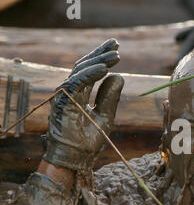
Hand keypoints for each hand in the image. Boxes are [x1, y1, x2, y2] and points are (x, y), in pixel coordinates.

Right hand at [42, 38, 123, 171]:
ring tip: (116, 55)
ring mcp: (65, 96)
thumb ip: (110, 97)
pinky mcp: (64, 101)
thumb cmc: (89, 142)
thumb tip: (118, 76)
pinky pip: (78, 82)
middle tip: (116, 44)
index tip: (116, 49)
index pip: (89, 71)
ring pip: (81, 71)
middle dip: (100, 54)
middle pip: (84, 66)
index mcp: (79, 94)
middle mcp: (70, 92)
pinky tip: (106, 68)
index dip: (101, 58)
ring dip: (99, 61)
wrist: (76, 159)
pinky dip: (91, 74)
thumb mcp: (105, 116)